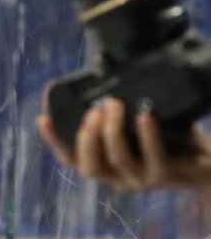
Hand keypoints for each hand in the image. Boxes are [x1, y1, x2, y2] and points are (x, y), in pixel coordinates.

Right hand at [37, 97, 210, 196]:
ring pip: (118, 159)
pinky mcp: (168, 175)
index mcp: (109, 167)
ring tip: (114, 104)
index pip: (73, 160)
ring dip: (112, 130)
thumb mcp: (141, 122)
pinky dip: (147, 135)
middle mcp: (121, 178)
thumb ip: (121, 99)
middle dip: (86, 136)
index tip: (44, 117)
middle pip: (90, 166)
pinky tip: (144, 116)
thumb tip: (102, 59)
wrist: (209, 163)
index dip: (55, 142)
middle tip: (93, 108)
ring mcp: (144, 179)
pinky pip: (154, 156)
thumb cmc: (173, 138)